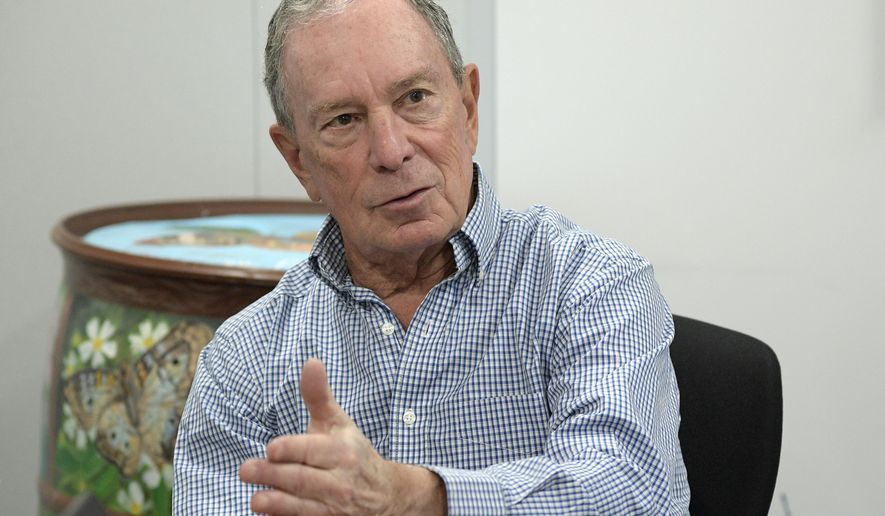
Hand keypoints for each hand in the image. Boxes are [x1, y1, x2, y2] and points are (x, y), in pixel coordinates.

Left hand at [239, 358, 446, 514]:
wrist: (386, 495)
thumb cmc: (353, 452)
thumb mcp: (338, 423)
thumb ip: (319, 396)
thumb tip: (311, 361)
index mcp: (342, 451)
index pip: (313, 451)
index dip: (292, 450)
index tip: (271, 449)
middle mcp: (341, 481)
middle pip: (304, 479)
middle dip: (274, 475)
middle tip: (245, 470)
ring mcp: (336, 507)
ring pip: (304, 507)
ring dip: (279, 504)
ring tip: (255, 500)